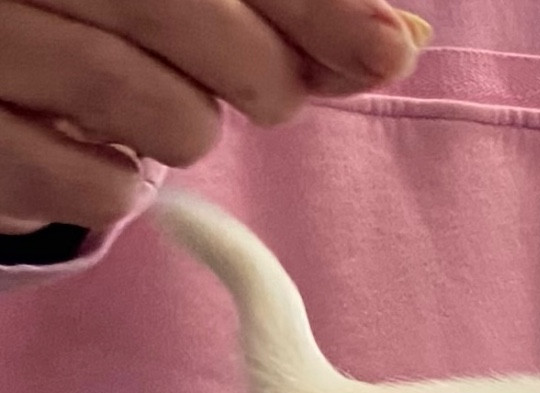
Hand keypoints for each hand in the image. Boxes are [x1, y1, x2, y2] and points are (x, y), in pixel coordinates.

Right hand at [0, 0, 428, 233]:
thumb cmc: (95, 26)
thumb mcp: (193, 4)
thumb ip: (288, 15)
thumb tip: (404, 38)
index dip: (316, 4)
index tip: (389, 50)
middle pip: (184, 10)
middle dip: (263, 70)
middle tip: (268, 93)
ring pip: (150, 105)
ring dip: (187, 129)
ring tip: (158, 109)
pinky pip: (98, 187)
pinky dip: (124, 187)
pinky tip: (103, 153)